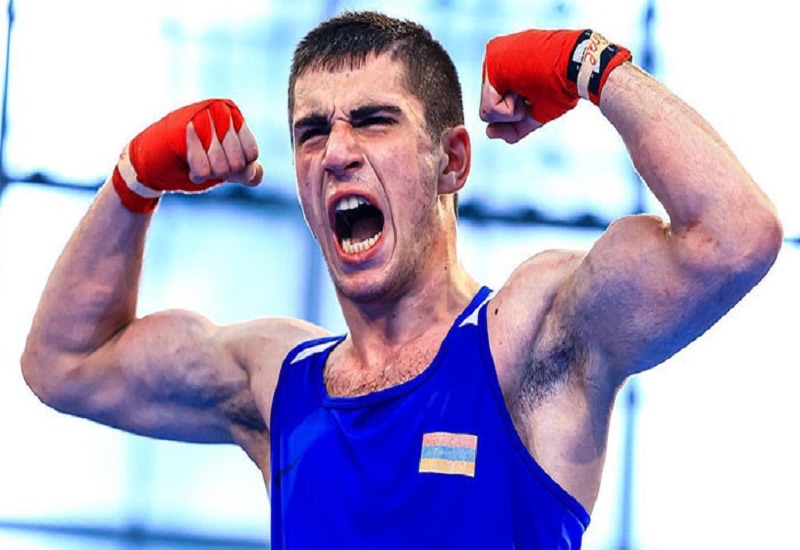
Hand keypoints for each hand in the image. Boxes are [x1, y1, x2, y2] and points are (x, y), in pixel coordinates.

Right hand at [112, 99, 262, 212]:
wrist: (150, 165)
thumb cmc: (191, 165)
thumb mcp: (224, 170)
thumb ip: (245, 172)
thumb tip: (252, 172)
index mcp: (234, 119)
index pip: (251, 153)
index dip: (238, 167)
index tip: (223, 163)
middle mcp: (221, 111)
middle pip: (238, 163)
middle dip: (221, 171)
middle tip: (206, 163)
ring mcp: (203, 115)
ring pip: (223, 167)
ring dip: (207, 173)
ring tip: (195, 161)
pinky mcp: (185, 127)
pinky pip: (204, 169)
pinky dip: (196, 173)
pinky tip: (186, 161)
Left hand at [480, 29, 630, 142]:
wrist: (580, 67)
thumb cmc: (563, 85)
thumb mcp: (536, 109)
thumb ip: (513, 125)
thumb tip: (489, 133)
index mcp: (504, 65)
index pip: (496, 105)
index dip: (517, 111)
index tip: (536, 92)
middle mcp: (494, 58)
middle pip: (489, 110)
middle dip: (514, 112)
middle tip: (535, 90)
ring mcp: (490, 58)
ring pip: (487, 111)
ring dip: (513, 111)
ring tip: (532, 88)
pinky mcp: (491, 63)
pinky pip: (489, 109)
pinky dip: (510, 111)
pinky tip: (524, 91)